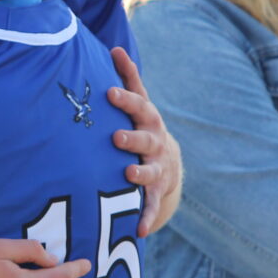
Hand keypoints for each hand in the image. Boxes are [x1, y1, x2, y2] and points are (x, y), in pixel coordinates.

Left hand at [107, 47, 182, 236]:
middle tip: (116, 137)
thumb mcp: (139, 102)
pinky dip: (145, 217)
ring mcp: (156, 169)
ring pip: (150, 173)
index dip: (125, 99)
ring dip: (140, 175)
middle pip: (145, 140)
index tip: (109, 93)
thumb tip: (115, 48)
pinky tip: (138, 229)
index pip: (138, 107)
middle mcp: (154, 143)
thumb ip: (128, 78)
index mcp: (148, 120)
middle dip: (132, 138)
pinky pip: (150, 206)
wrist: (168, 161)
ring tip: (128, 175)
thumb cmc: (143, 125)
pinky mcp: (155, 193)